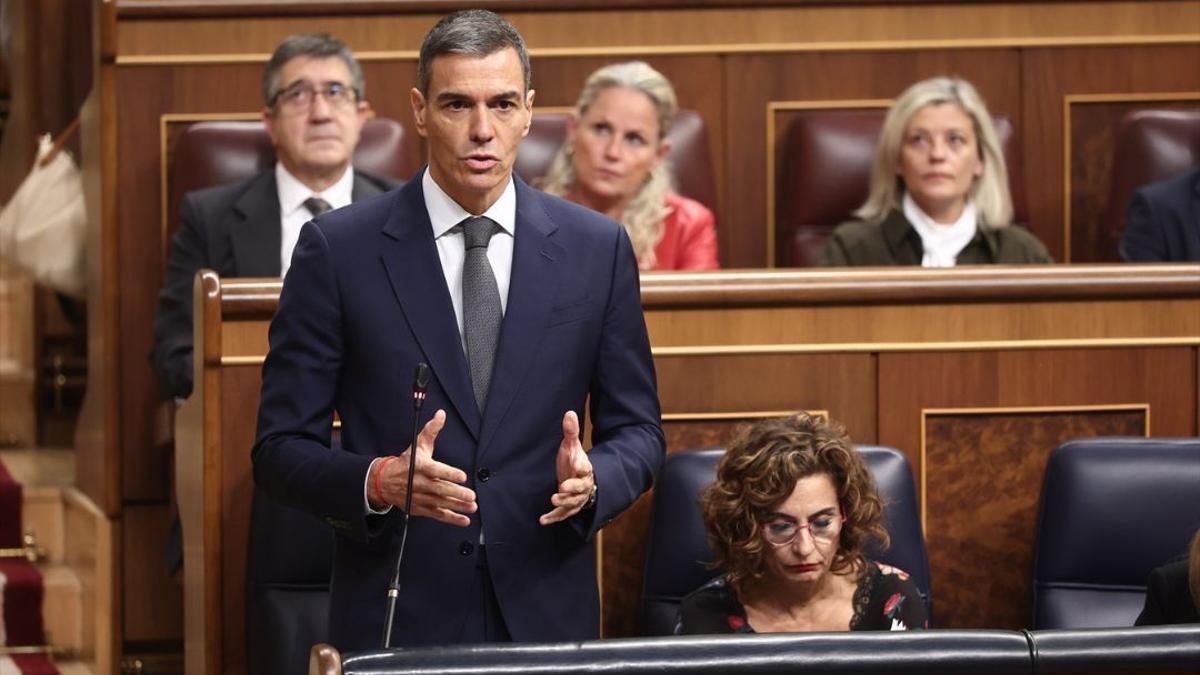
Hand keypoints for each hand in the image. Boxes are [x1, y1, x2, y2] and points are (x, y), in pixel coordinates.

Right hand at [372, 409, 475, 526]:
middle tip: (471, 495)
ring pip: (440, 503)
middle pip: (440, 489)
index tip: (462, 476)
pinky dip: (451, 519)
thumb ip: (431, 430)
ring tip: (472, 507)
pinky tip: (464, 520)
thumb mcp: (417, 445)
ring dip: (457, 506)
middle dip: (457, 493)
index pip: (435, 470)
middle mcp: (419, 483)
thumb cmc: (405, 462)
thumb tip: (441, 414)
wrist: (384, 482)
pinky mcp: (420, 508)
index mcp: (419, 467)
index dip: (449, 474)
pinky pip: (437, 515)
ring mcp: (419, 497)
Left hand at [539, 410, 594, 525]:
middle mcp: (583, 485)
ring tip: (553, 500)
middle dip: (572, 488)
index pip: (586, 468)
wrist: (579, 479)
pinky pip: (562, 515)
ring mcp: (576, 498)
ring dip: (564, 503)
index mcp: (585, 468)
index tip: (576, 465)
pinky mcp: (568, 508)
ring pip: (573, 503)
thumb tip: (569, 412)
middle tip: (563, 487)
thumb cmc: (574, 461)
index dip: (582, 466)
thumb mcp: (572, 445)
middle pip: (580, 488)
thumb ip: (571, 432)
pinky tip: (543, 520)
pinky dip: (553, 518)